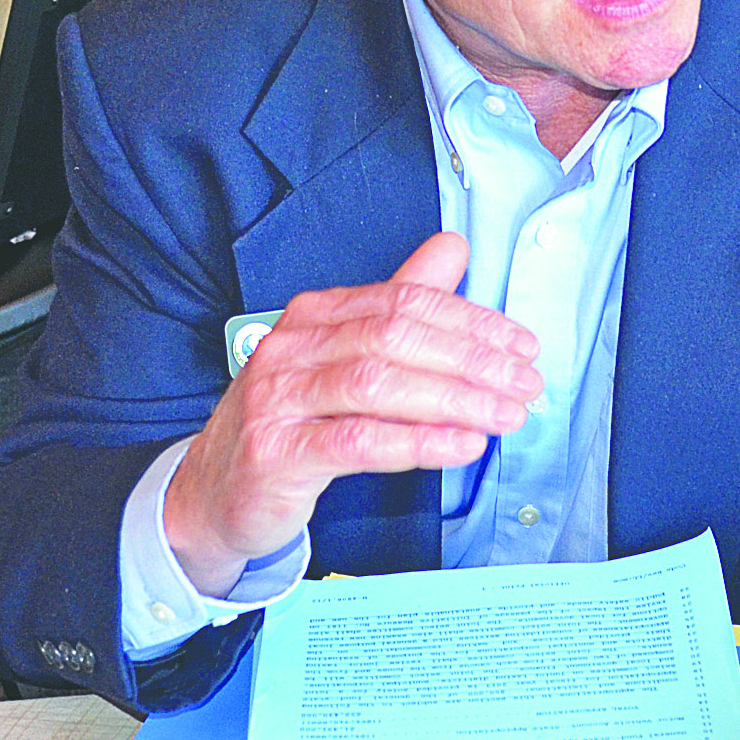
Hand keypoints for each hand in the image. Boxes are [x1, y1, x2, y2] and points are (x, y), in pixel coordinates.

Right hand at [163, 233, 541, 593]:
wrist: (216, 491)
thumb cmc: (291, 422)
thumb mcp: (344, 357)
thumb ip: (400, 304)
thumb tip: (454, 248)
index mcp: (314, 316)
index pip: (404, 301)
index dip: (470, 320)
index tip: (521, 344)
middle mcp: (291, 347)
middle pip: (395, 337)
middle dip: (471, 359)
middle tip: (523, 382)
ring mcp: (277, 398)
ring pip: (378, 385)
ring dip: (454, 401)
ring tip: (504, 415)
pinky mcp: (275, 452)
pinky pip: (357, 442)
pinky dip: (417, 442)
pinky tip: (460, 446)